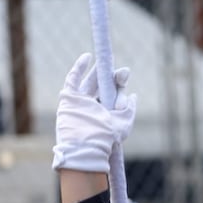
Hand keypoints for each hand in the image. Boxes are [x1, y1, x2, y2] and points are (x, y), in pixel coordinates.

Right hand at [52, 53, 136, 173]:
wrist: (86, 146)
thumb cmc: (106, 138)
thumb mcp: (124, 123)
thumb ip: (129, 108)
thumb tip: (132, 95)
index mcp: (105, 114)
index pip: (113, 94)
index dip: (119, 83)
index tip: (125, 73)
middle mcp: (93, 108)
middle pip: (101, 86)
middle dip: (109, 75)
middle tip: (116, 65)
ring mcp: (80, 103)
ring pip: (89, 82)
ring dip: (97, 71)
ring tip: (103, 59)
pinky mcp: (69, 98)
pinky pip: (72, 80)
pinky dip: (78, 67)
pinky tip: (87, 56)